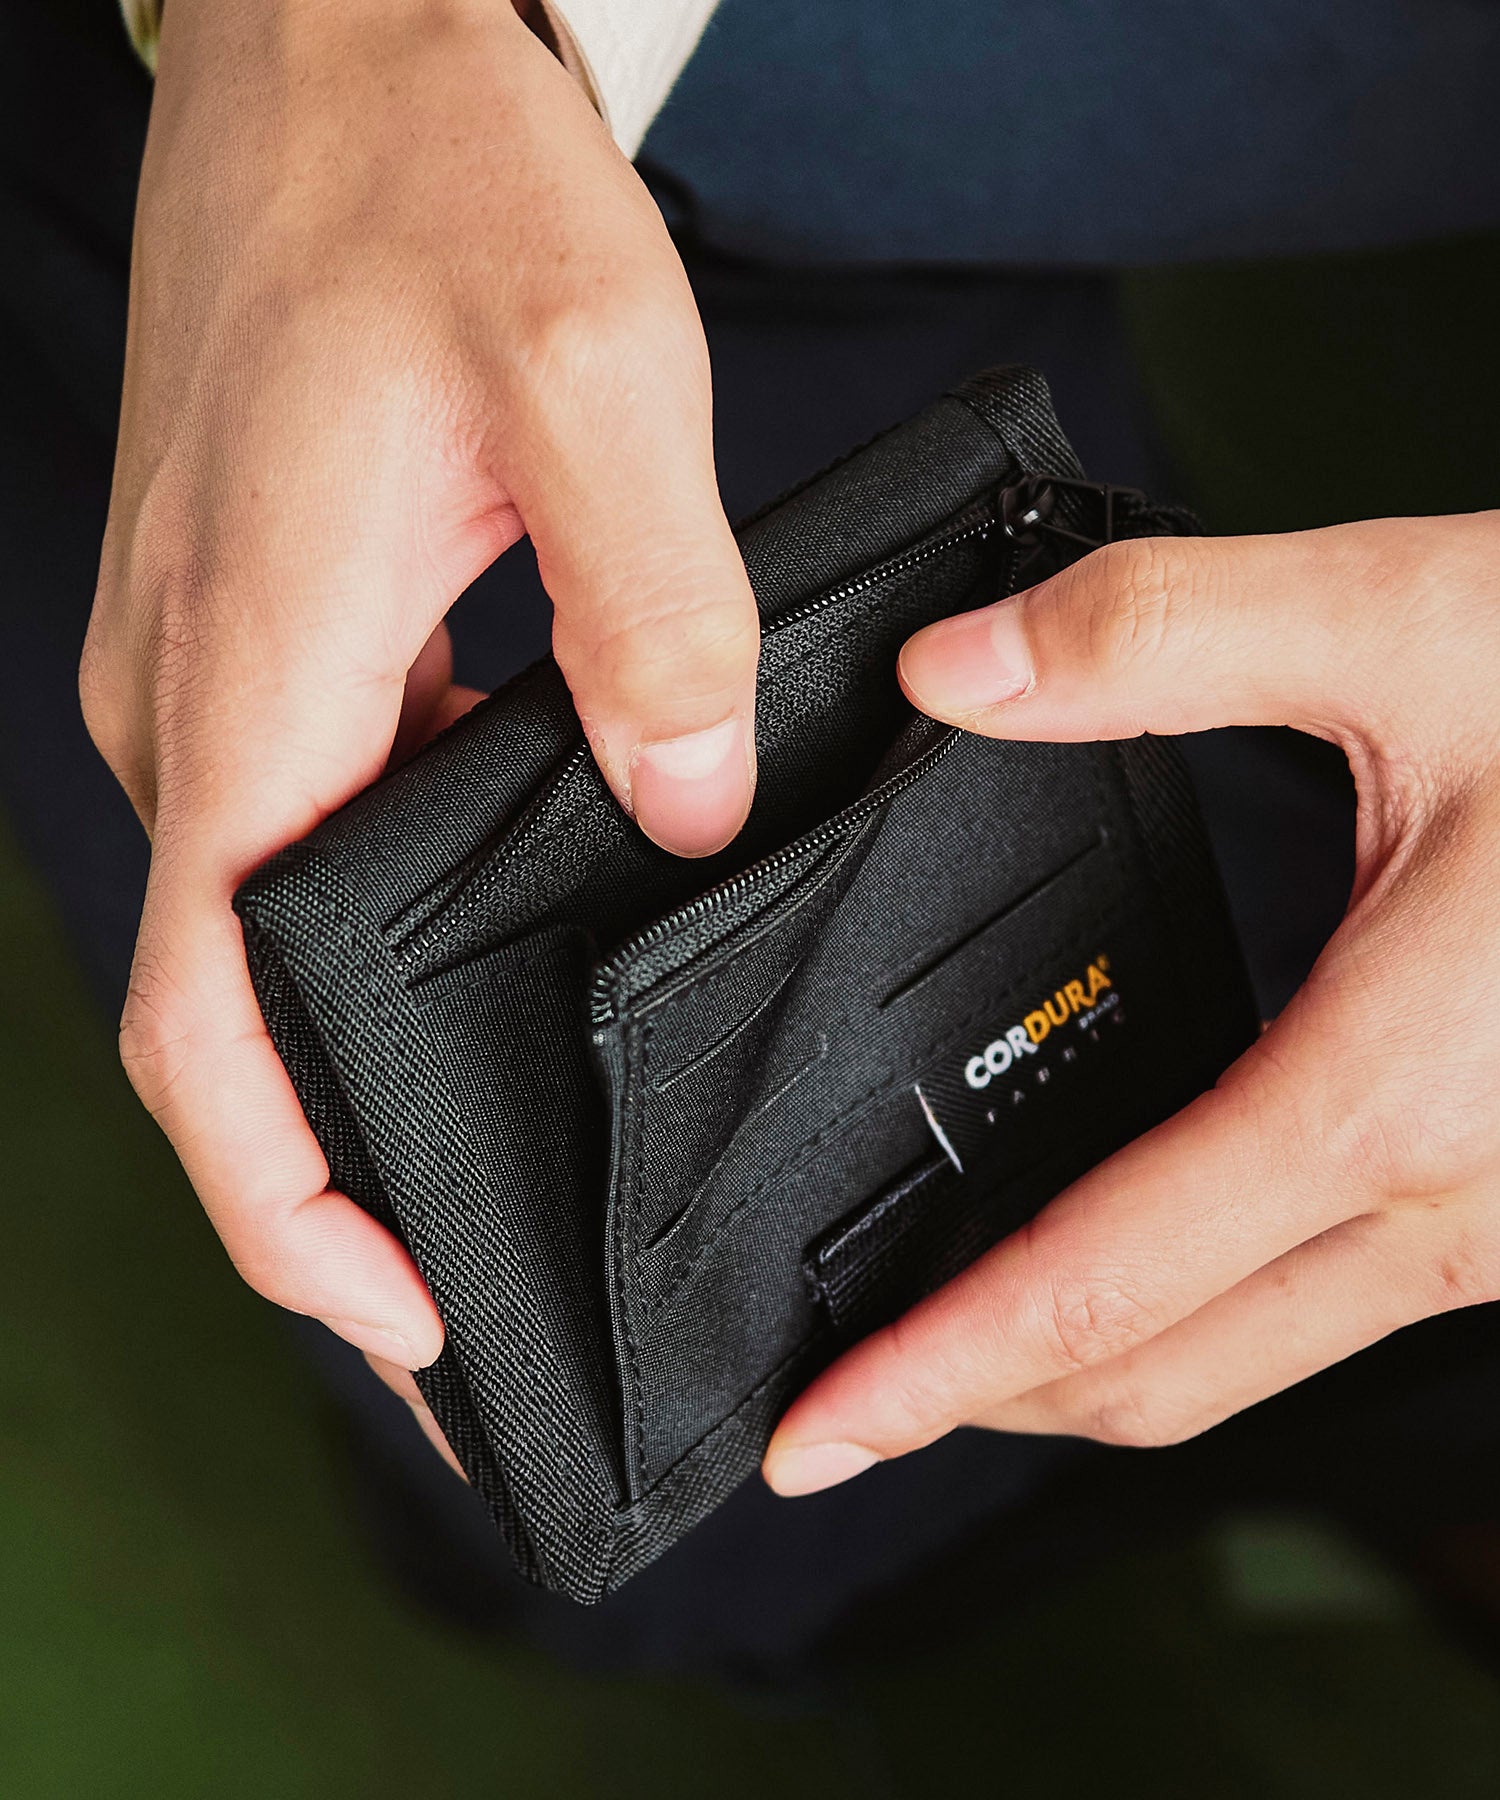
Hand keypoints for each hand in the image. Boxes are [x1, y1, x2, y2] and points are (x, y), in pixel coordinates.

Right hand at [80, 0, 757, 1380]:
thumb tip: (689, 805)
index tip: (398, 1313)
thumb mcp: (592, 384)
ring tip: (496, 1141)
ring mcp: (224, 674)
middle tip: (478, 1286)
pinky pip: (311, 827)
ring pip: (269, 931)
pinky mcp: (266, 634)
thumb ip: (651, 620)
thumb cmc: (433, 182)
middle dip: (334, 1179)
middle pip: (231, 1018)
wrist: (338, 49)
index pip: (210, 1024)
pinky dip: (382, 917)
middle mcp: (207, 707)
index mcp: (256, 681)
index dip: (290, 1208)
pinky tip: (505, 919)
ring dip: (361, 1051)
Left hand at [764, 512, 1499, 1495]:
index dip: (932, 1372)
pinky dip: (1191, 1308)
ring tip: (954, 1326)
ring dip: (1084, 1360)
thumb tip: (954, 672)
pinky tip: (1133, 1240)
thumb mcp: (1409, 623)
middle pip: (1159, 1372)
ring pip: (1246, 1358)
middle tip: (845, 1399)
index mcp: (1393, 1090)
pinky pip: (1326, 1308)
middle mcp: (1457, 1202)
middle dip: (981, 1398)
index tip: (820, 1432)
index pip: (1101, 1283)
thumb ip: (1157, 641)